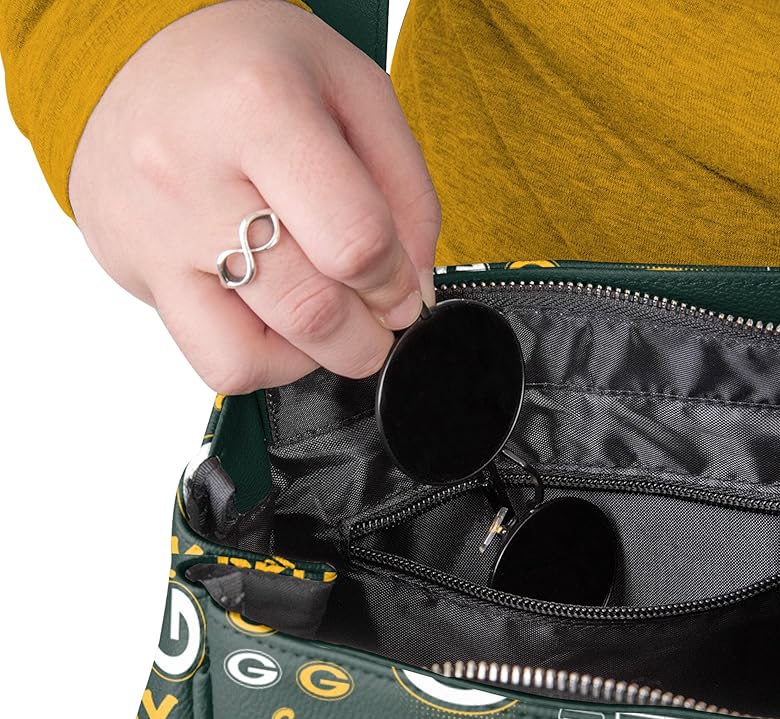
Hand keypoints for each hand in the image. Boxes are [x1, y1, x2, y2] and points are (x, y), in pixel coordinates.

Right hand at [68, 0, 439, 391]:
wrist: (132, 58)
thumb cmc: (249, 67)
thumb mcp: (355, 89)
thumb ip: (406, 192)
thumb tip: (412, 292)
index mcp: (258, 107)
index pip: (355, 242)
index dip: (396, 282)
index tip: (400, 284)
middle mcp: (192, 175)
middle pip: (311, 310)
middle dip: (369, 332)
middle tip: (375, 309)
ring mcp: (157, 235)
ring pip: (257, 356)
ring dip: (320, 353)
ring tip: (327, 309)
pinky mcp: (139, 275)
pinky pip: (217, 363)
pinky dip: (267, 360)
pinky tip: (278, 316)